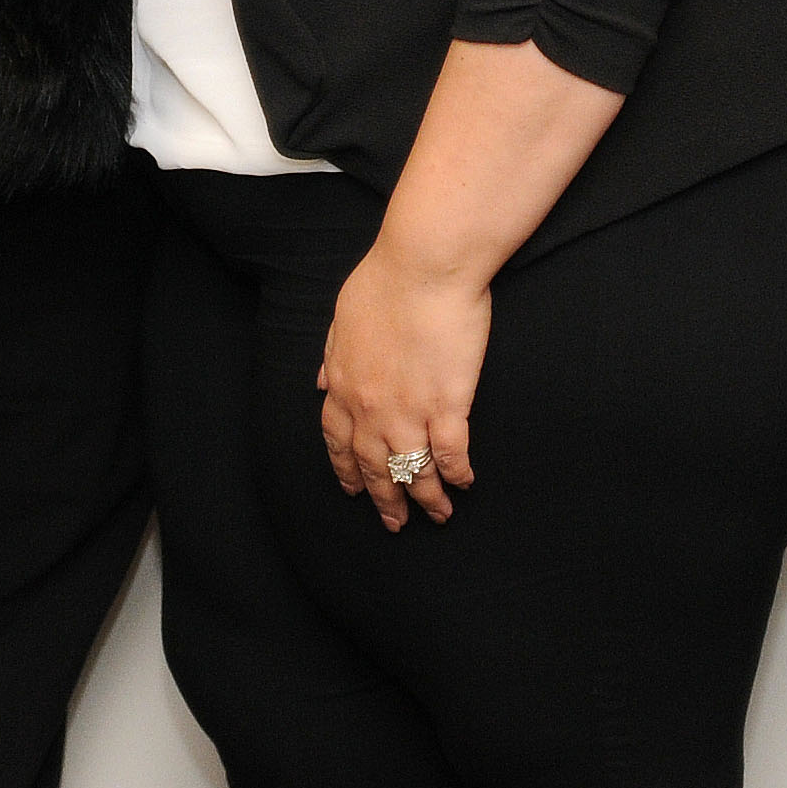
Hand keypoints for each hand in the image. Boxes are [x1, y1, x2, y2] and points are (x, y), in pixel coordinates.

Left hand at [318, 237, 490, 530]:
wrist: (423, 265)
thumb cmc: (384, 281)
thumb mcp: (342, 318)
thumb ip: (332, 355)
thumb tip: (322, 383)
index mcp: (344, 384)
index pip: (338, 441)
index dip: (346, 470)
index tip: (354, 489)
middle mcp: (371, 408)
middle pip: (375, 467)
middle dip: (385, 499)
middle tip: (394, 522)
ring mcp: (409, 410)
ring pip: (414, 470)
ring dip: (425, 499)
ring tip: (438, 516)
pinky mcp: (447, 404)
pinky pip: (450, 453)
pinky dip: (456, 474)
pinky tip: (464, 484)